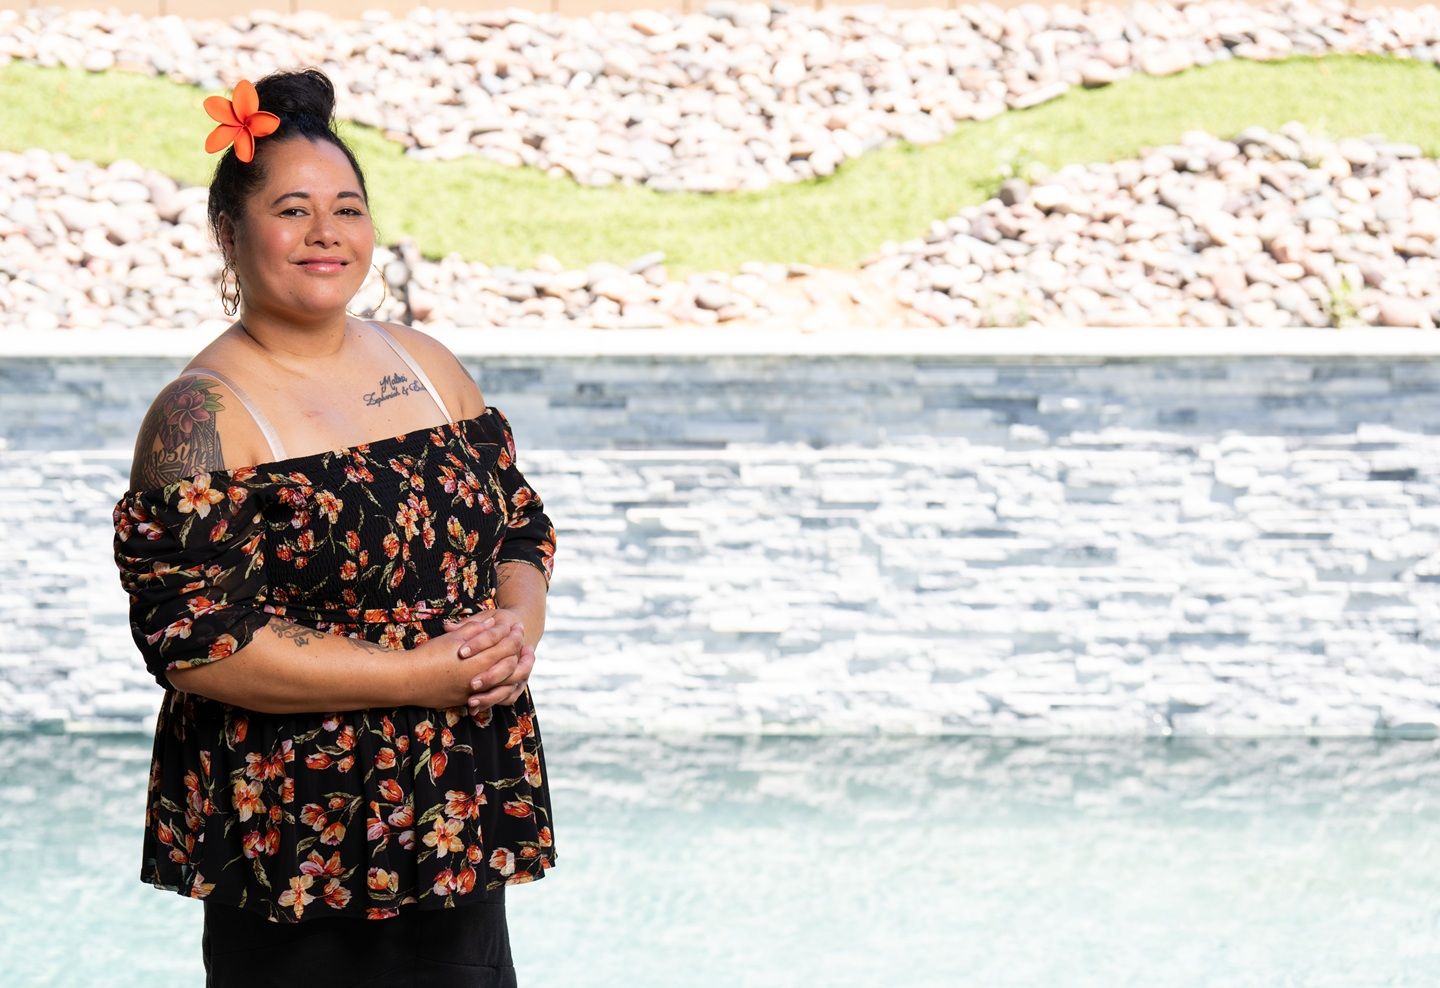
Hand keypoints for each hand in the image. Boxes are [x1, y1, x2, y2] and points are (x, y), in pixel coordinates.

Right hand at [406, 618, 522, 710]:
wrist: (406, 681)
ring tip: (517, 662)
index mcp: (478, 660)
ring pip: (505, 685)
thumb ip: (475, 630)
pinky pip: (491, 697)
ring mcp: (474, 692)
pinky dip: (500, 687)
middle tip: (524, 644)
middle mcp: (480, 679)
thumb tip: (492, 623)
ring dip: (515, 673)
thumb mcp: (452, 639)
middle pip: (511, 667)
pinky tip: (502, 679)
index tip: (517, 627)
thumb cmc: (427, 656)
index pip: (506, 647)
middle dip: (521, 655)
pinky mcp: (465, 701)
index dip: (514, 636)